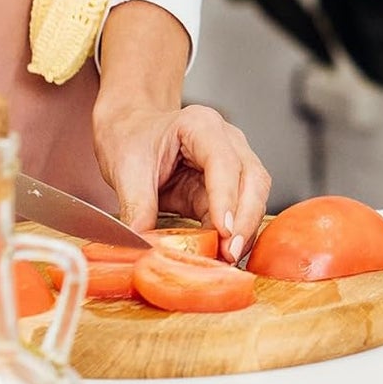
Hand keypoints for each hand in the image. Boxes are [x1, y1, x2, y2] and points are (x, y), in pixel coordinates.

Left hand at [93, 102, 271, 261]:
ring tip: (228, 257)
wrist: (131, 128)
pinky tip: (224, 252)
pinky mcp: (228, 186)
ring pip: (255, 195)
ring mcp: (234, 162)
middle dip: (246, 219)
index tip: (223, 231)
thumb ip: (138, 206)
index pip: (224, 162)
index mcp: (201, 126)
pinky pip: (239, 210)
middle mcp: (227, 141)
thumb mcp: (127, 169)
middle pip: (253, 179)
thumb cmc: (131, 136)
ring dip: (245, 229)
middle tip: (231, 252)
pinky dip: (234, 233)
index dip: (226, 198)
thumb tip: (145, 246)